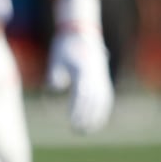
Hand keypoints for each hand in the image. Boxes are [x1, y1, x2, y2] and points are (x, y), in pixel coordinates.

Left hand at [47, 0, 113, 134]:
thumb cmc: (64, 46)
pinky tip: (97, 121)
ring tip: (86, 130)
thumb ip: (55, 74)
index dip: (77, 109)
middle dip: (86, 116)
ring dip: (95, 116)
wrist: (81, 30)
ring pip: (101, 100)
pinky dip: (102, 109)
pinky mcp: (102, 77)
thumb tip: (55, 87)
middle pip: (92, 99)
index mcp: (82, 69)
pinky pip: (105, 96)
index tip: (72, 121)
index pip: (81, 93)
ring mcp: (100, 75)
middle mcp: (94, 73)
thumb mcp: (56, 59)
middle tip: (77, 130)